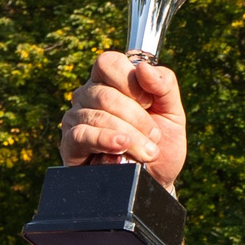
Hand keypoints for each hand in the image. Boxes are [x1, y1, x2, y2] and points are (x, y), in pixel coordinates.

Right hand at [60, 53, 186, 189]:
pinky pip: (81, 136)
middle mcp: (89, 95)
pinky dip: (104, 140)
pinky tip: (120, 146)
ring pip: (98, 116)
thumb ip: (165, 85)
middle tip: (154, 136)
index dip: (130, 81)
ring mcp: (77, 118)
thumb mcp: (173, 112)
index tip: (149, 102)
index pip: (108, 63)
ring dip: (130, 136)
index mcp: (110, 80)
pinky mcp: (71, 143)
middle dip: (137, 118)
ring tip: (147, 152)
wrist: (157, 181)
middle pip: (105, 94)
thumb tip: (144, 69)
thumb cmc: (161, 143)